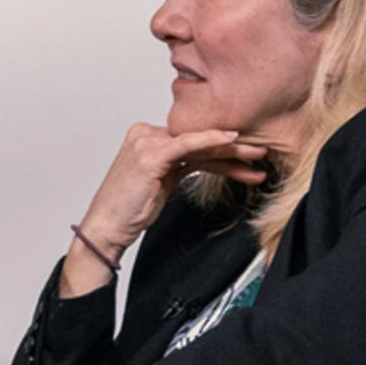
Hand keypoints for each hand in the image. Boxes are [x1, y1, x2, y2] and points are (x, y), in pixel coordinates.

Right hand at [64, 121, 278, 292]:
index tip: (247, 153)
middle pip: (198, 139)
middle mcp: (146, 135)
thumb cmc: (129, 210)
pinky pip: (187, 145)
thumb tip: (210, 161)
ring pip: (198, 143)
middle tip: (260, 150)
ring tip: (256, 156)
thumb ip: (181, 165)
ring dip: (230, 150)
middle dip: (231, 147)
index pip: (193, 139)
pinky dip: (210, 141)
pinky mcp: (150, 155)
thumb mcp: (162, 182)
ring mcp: (146, 143)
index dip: (223, 146)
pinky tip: (231, 140)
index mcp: (147, 137)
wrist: (105, 228)